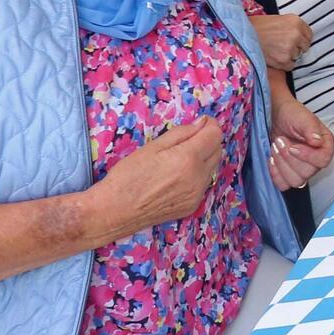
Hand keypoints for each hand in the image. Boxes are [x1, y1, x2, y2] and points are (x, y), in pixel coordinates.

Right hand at [91, 117, 223, 234]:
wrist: (115, 211)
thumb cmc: (128, 176)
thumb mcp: (152, 147)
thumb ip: (182, 133)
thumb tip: (203, 123)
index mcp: (188, 159)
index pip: (215, 135)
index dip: (209, 125)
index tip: (200, 122)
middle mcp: (198, 178)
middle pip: (218, 150)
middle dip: (208, 140)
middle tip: (187, 139)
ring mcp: (197, 194)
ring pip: (212, 168)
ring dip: (204, 158)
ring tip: (179, 158)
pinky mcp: (193, 206)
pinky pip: (203, 184)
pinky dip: (197, 175)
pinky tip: (177, 176)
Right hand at [250, 13, 313, 70]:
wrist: (241, 35)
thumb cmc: (256, 26)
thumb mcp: (277, 19)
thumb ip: (291, 26)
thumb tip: (300, 36)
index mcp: (295, 21)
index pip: (309, 34)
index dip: (301, 39)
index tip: (295, 41)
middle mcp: (296, 34)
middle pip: (305, 46)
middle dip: (296, 47)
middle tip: (283, 46)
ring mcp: (291, 47)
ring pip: (297, 56)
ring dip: (289, 55)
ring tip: (275, 50)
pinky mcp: (284, 60)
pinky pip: (291, 66)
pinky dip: (284, 64)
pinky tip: (274, 57)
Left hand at [268, 91, 333, 190]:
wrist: (276, 116)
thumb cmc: (292, 114)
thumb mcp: (302, 117)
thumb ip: (311, 128)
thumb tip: (317, 141)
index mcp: (325, 146)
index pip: (323, 160)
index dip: (307, 156)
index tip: (293, 147)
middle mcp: (315, 160)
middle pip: (307, 173)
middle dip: (289, 158)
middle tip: (280, 141)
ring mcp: (302, 169)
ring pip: (295, 181)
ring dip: (281, 165)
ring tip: (275, 147)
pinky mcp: (288, 174)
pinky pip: (283, 185)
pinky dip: (275, 174)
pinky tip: (271, 159)